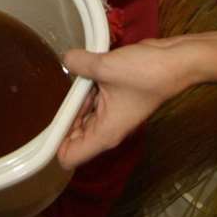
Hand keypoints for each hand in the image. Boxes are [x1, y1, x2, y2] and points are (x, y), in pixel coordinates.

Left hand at [56, 39, 194, 170]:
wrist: (177, 62)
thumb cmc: (146, 73)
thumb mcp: (106, 67)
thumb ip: (80, 65)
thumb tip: (65, 60)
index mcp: (103, 134)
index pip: (68, 157)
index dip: (52, 145)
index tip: (40, 124)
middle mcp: (105, 129)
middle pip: (72, 136)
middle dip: (60, 120)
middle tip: (47, 95)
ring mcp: (111, 114)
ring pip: (81, 117)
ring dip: (72, 101)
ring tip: (61, 79)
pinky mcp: (115, 98)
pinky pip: (91, 101)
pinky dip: (84, 91)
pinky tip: (77, 71)